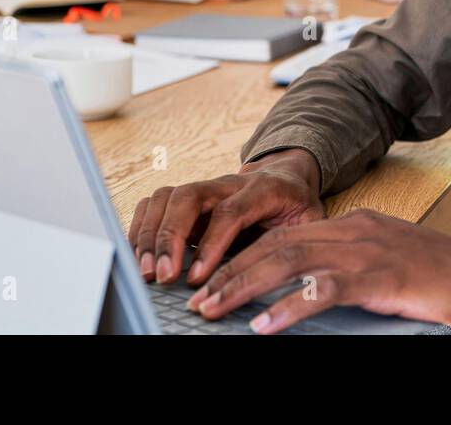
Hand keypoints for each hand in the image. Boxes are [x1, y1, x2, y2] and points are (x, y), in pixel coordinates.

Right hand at [127, 148, 324, 286]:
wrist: (285, 174)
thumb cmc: (296, 203)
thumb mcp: (311, 219)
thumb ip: (301, 240)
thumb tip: (297, 274)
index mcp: (264, 189)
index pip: (230, 212)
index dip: (210, 244)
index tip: (196, 277)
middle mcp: (228, 183)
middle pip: (189, 196)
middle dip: (169, 236)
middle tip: (161, 275)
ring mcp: (205, 187)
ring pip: (167, 196)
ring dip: (151, 233)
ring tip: (146, 271)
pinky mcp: (187, 197)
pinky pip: (155, 202)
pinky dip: (142, 227)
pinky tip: (140, 255)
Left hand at [184, 209, 450, 332]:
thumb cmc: (444, 278)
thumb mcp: (388, 265)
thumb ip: (350, 270)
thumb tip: (310, 292)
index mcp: (354, 225)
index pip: (285, 235)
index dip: (245, 255)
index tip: (213, 278)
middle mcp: (354, 230)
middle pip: (277, 245)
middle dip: (232, 270)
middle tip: (198, 297)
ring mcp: (367, 250)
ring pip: (290, 261)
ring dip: (245, 285)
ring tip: (213, 308)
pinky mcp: (382, 277)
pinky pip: (325, 289)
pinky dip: (290, 306)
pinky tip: (265, 324)